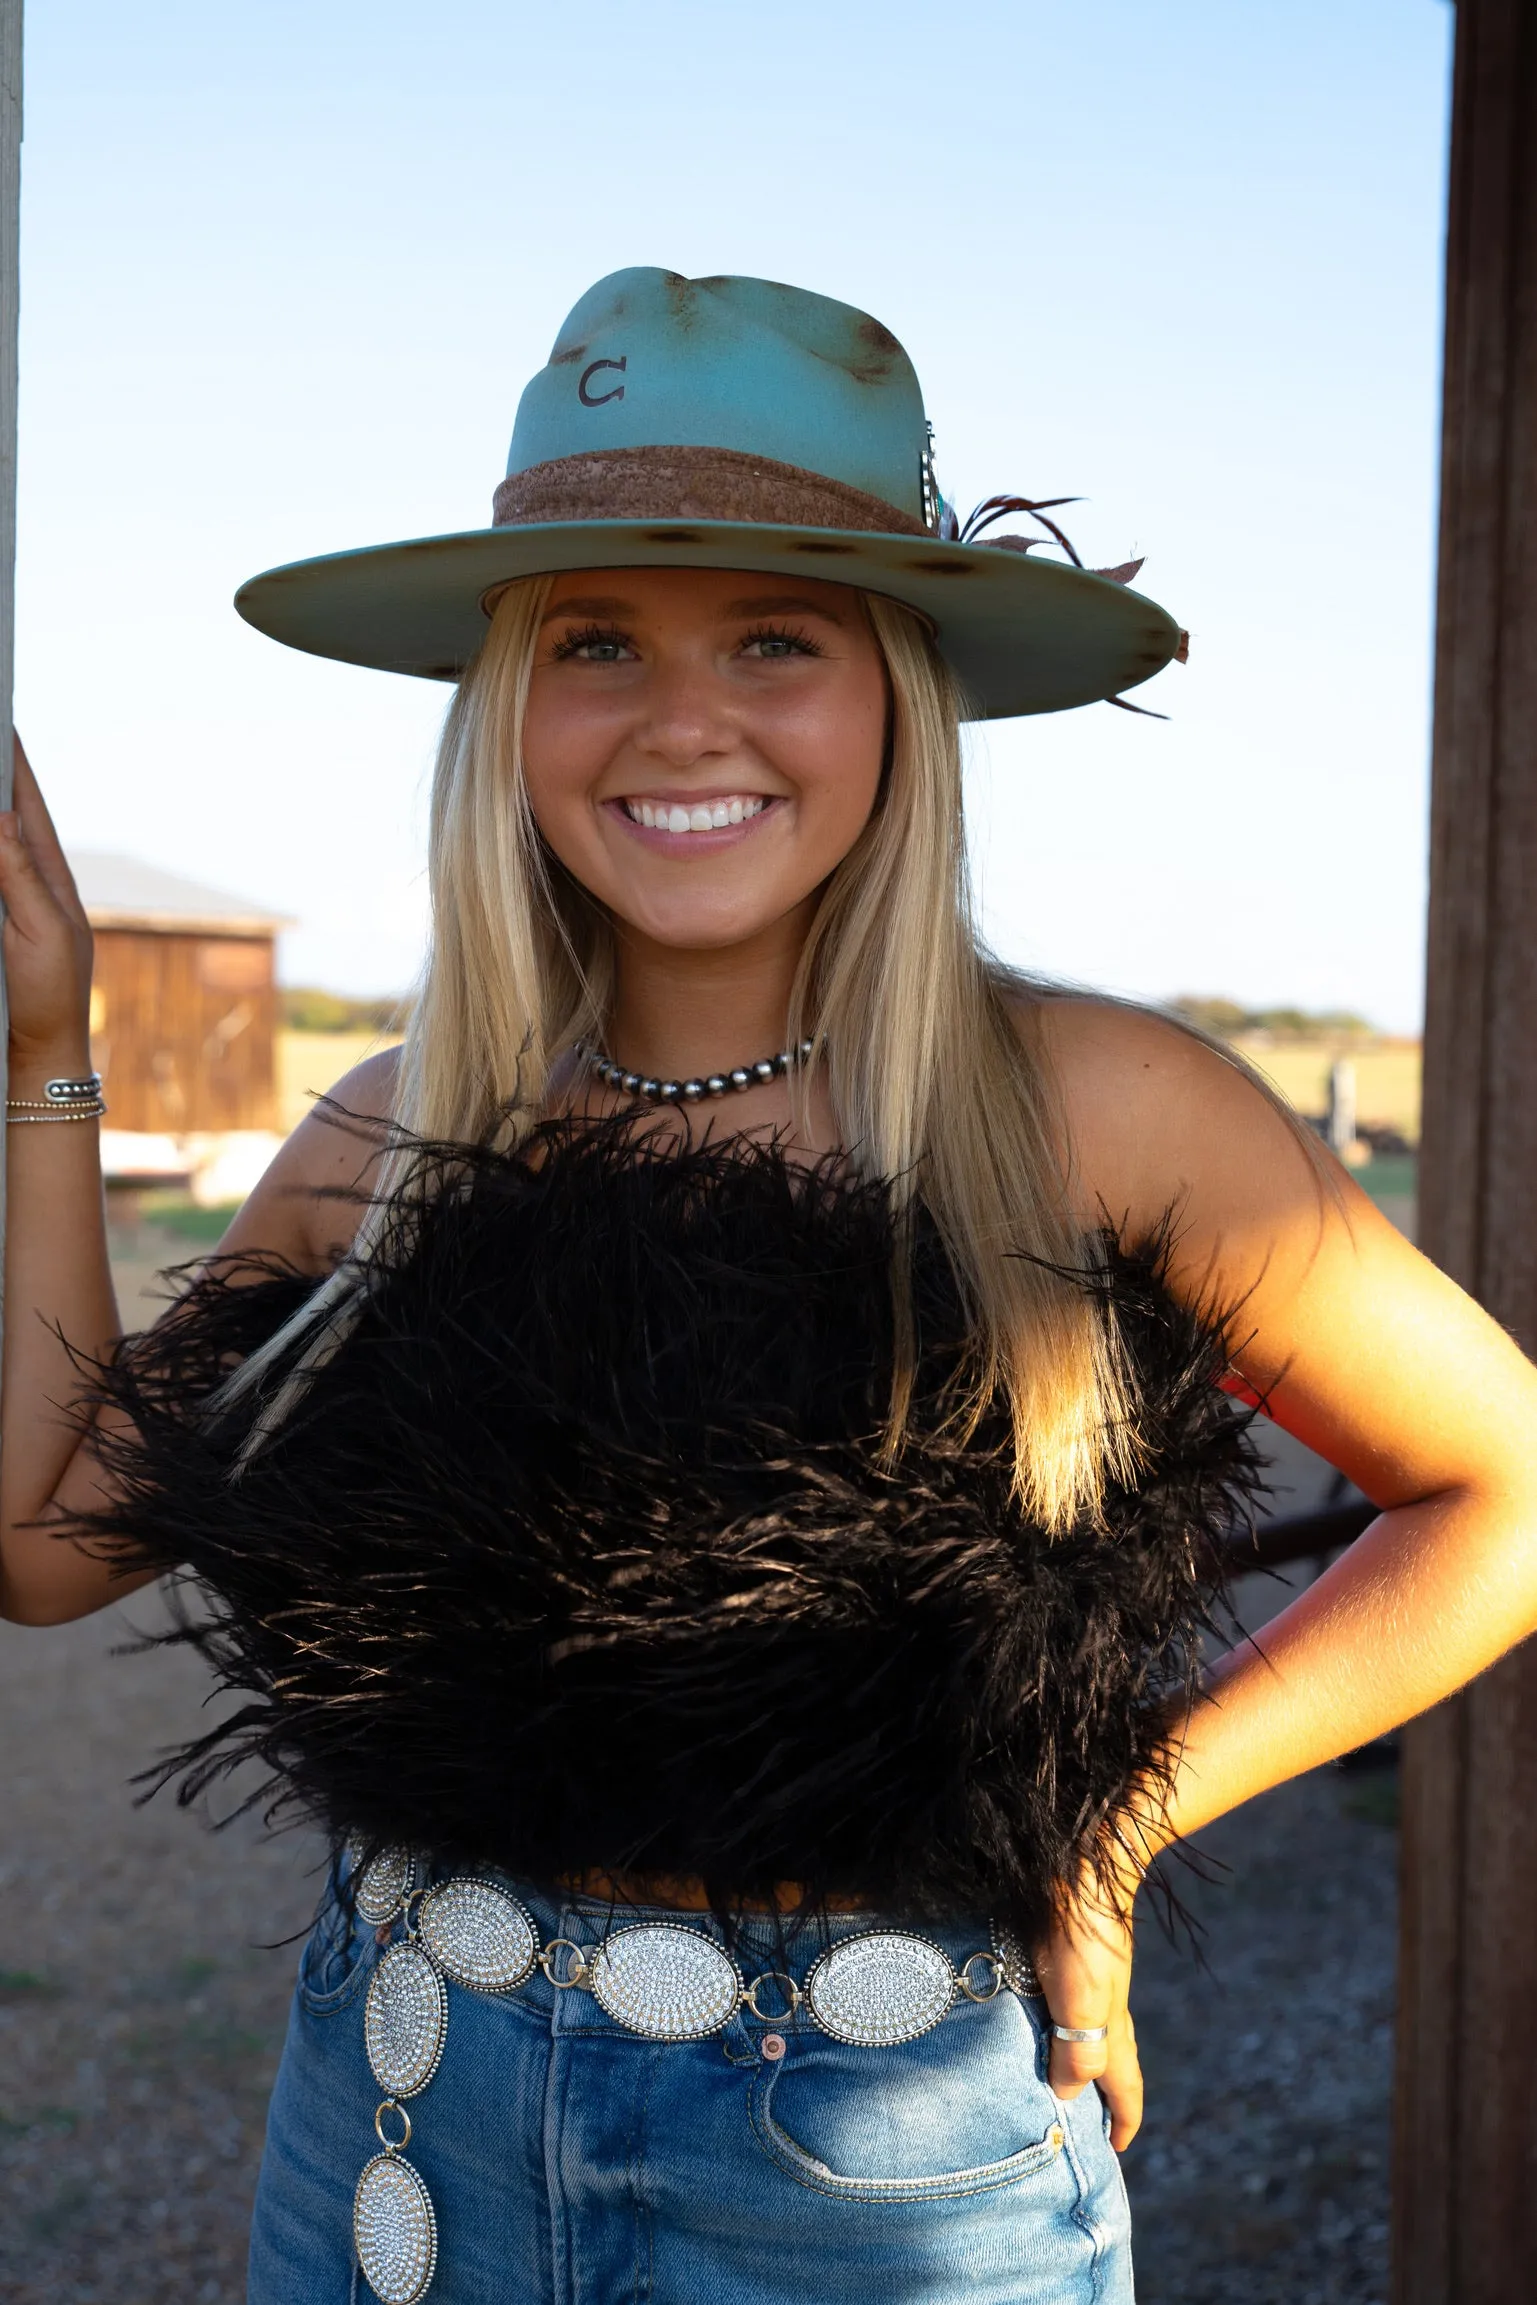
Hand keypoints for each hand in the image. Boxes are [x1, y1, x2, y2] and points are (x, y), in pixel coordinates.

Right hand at [0, 735, 94, 1074]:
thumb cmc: (51, 997)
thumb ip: (20, 876)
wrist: (35, 1054)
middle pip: (1, 816)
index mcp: (49, 878)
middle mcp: (25, 882)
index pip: (25, 806)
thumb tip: (2, 817)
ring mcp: (4, 902)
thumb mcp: (43, 934)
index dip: (12, 763)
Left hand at [1033, 1854, 1144, 2151]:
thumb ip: (1078, 2053)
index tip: (1116, 2151)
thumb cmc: (1081, 1938)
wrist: (1084, 1863)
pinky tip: (1027, 2015)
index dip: (1122, 2120)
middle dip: (1098, 2096)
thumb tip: (1067, 2096)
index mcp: (1112, 2027)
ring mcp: (1087, 1977)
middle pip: (1105, 2061)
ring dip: (1070, 2058)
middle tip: (1080, 2124)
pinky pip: (1061, 2002)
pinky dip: (1051, 2023)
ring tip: (1045, 2076)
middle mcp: (1104, 2005)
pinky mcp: (1064, 1952)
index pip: (1124, 2086)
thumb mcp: (1081, 2003)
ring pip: (1081, 2030)